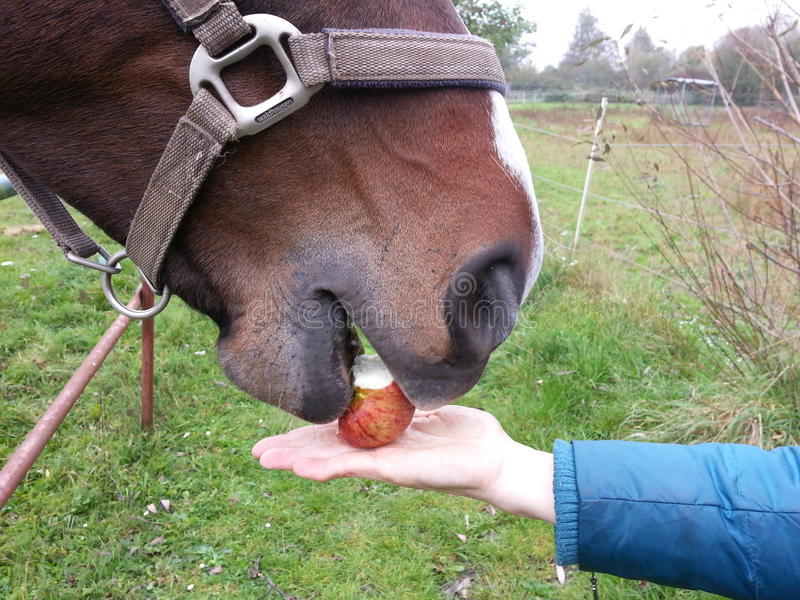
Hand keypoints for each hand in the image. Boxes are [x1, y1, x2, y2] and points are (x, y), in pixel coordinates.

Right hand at [252, 405, 554, 522]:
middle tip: (257, 451)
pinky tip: (302, 467)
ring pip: (332, 462)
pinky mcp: (395, 471)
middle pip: (325, 451)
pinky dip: (328, 467)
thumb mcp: (428, 407)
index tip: (280, 430)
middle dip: (292, 449)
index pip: (335, 435)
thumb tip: (388, 372)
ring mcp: (382, 464)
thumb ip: (404, 396)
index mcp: (380, 438)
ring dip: (299, 460)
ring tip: (266, 458)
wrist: (493, 458)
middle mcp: (376, 453)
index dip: (306, 434)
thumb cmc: (465, 434)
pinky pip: (355, 468)